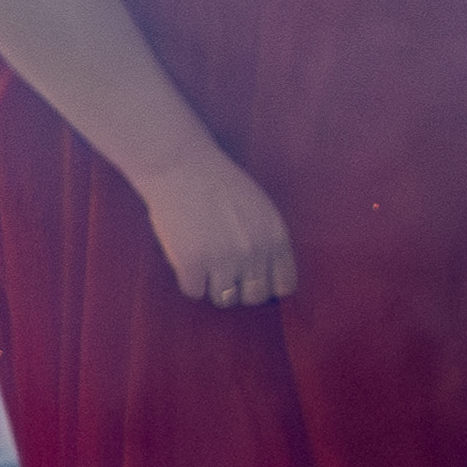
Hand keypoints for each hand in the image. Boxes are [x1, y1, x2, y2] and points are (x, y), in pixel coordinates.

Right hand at [139, 152, 298, 308]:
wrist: (182, 168)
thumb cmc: (221, 185)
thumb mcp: (262, 210)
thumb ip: (269, 241)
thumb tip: (270, 277)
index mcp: (275, 238)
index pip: (284, 285)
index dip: (268, 286)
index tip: (254, 280)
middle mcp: (254, 252)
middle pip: (254, 296)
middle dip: (240, 288)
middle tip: (225, 272)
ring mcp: (223, 259)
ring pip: (224, 299)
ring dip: (213, 286)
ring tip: (205, 263)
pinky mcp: (191, 263)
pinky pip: (194, 291)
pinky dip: (189, 281)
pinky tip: (187, 259)